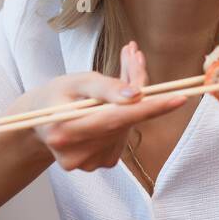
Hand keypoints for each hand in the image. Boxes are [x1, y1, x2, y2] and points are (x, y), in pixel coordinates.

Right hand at [4, 41, 186, 171]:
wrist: (39, 121)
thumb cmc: (56, 95)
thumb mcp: (77, 81)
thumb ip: (106, 88)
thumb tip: (138, 95)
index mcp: (65, 129)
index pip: (117, 118)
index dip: (150, 108)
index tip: (180, 98)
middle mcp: (77, 152)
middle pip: (125, 119)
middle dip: (139, 90)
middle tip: (134, 56)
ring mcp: (89, 163)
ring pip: (127, 126)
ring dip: (130, 103)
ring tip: (111, 84)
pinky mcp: (100, 163)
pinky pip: (123, 135)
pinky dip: (124, 117)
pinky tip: (108, 109)